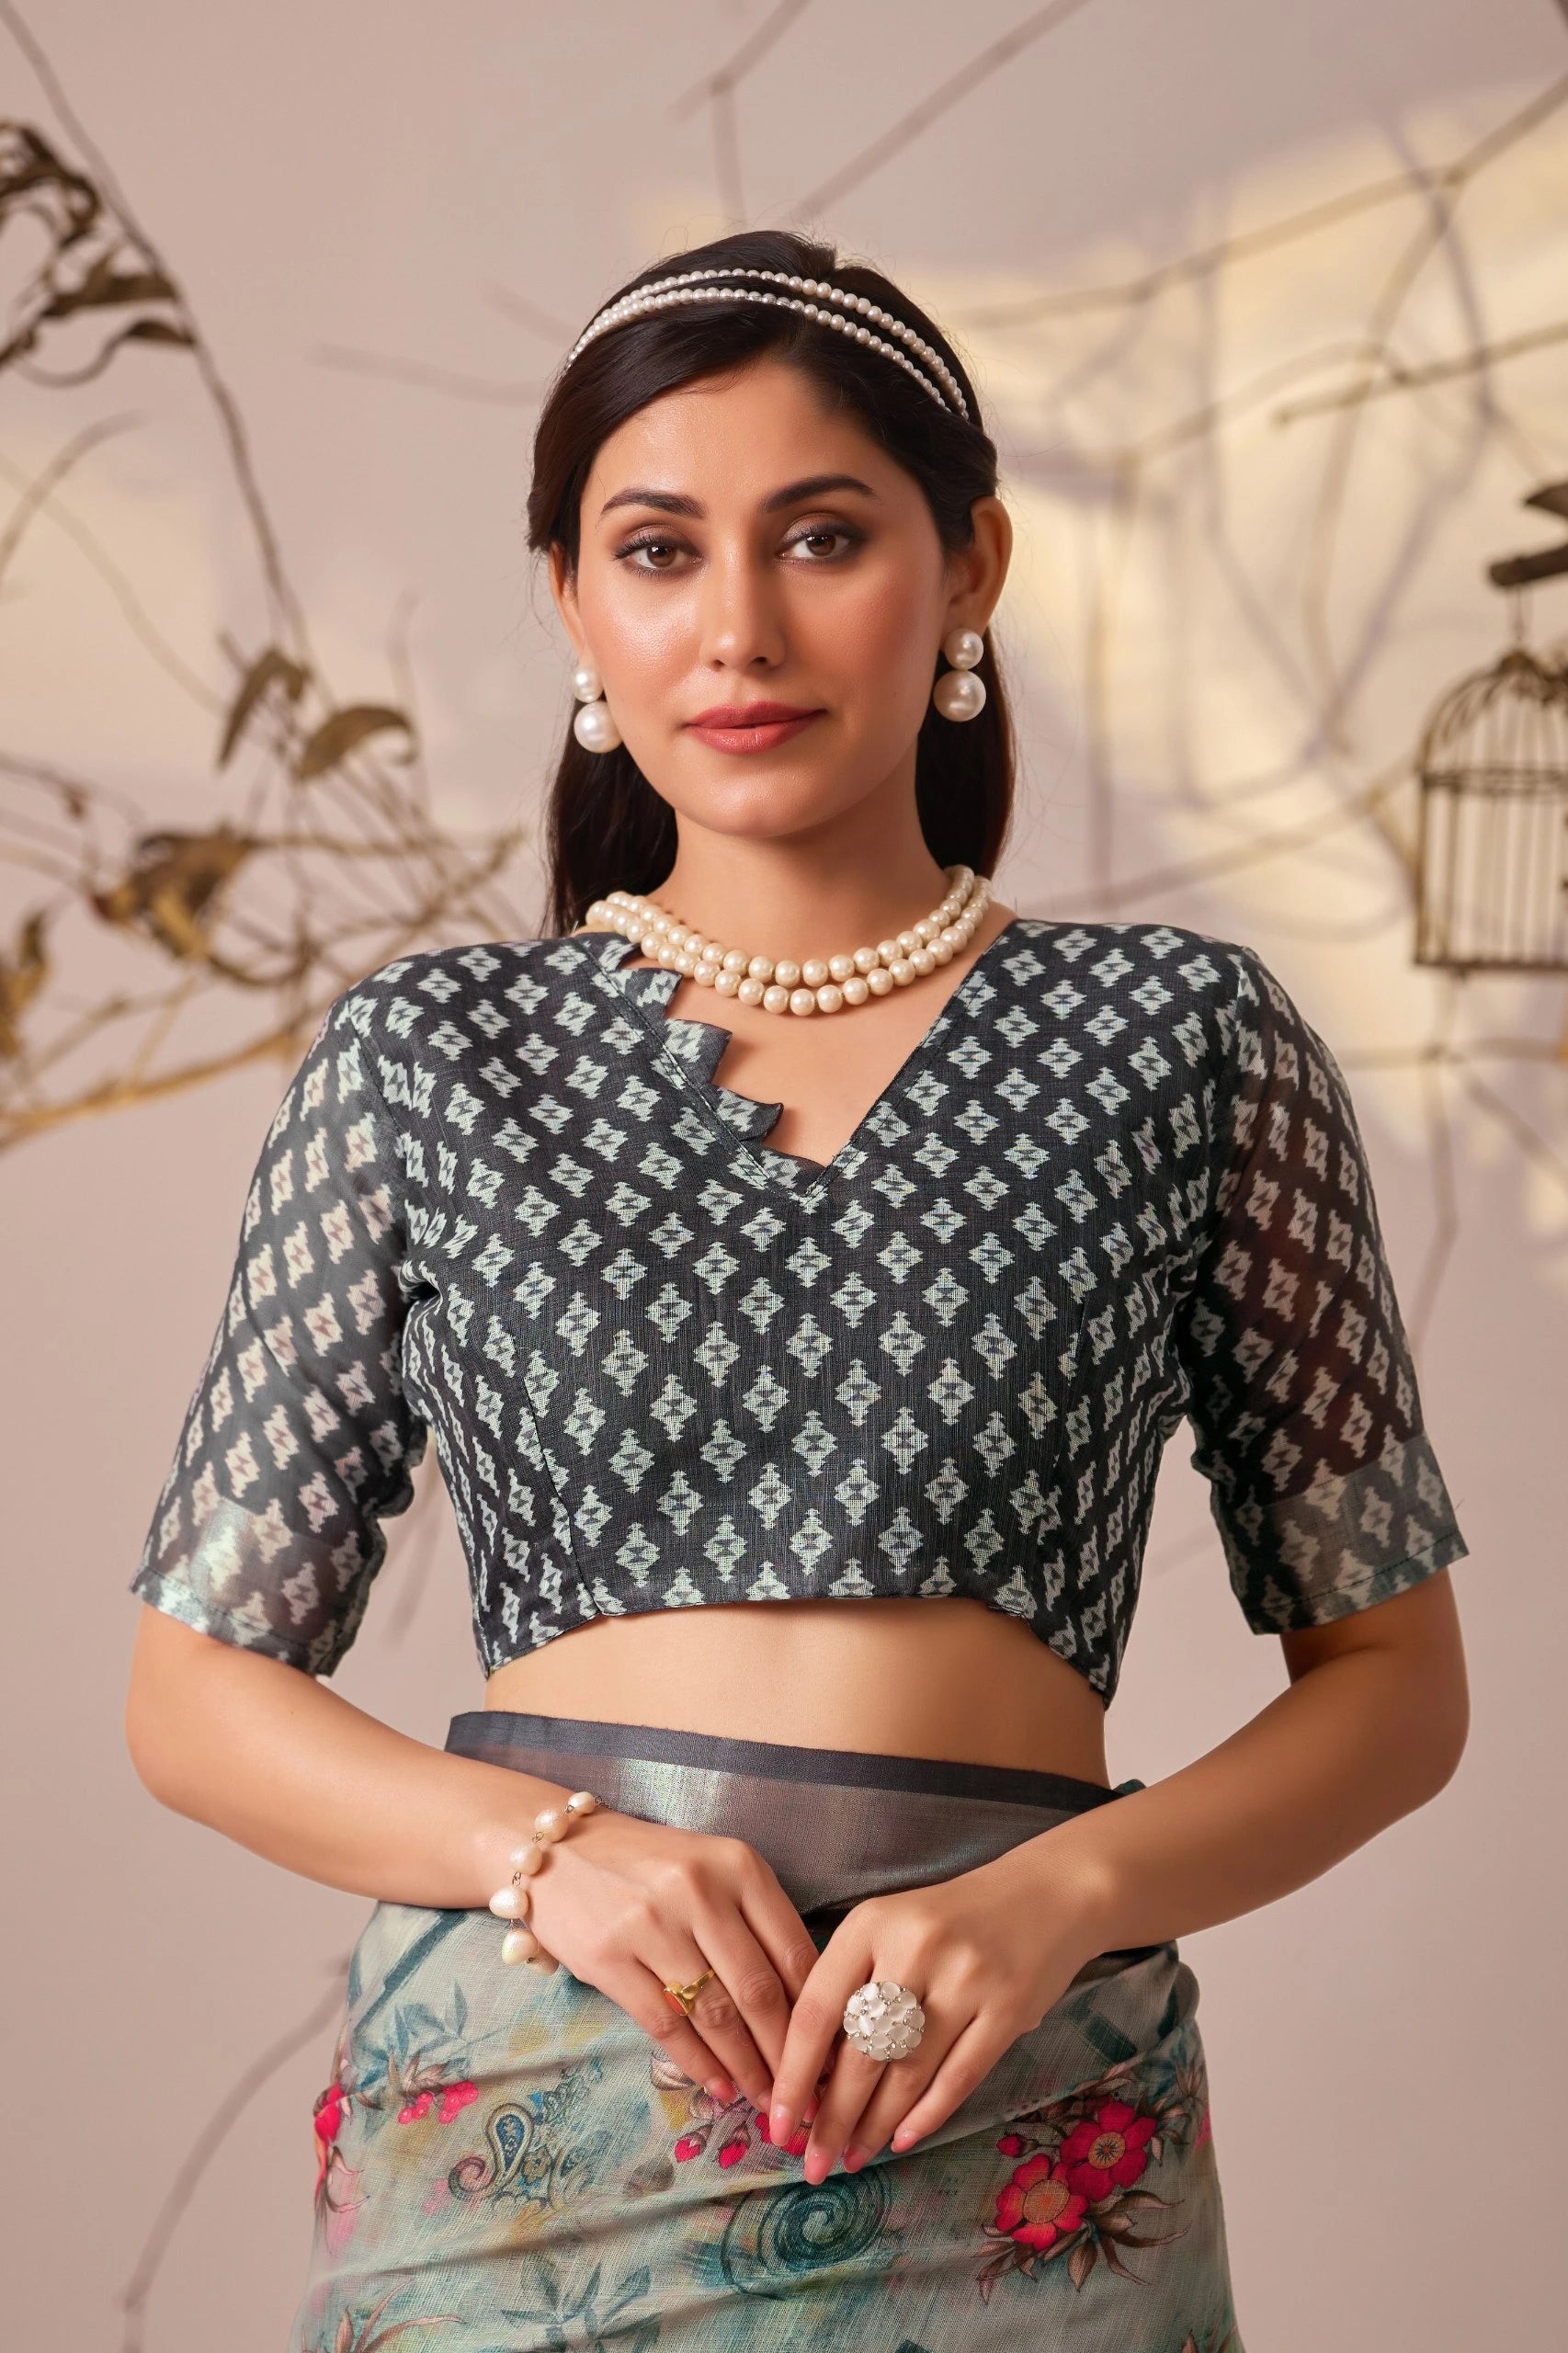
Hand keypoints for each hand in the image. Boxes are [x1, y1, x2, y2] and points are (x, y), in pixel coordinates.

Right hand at [513, 1808, 820, 2116]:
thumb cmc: (648, 1866)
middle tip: (804, 2097)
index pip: (792, 1950)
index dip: (817, 2012)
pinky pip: (666, 2024)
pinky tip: (719, 2087)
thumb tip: (802, 2005)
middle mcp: (699, 1890)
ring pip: (715, 2014)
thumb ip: (754, 1924)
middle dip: (786, 2054)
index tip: (832, 2053)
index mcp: (737, 1865)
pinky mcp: (608, 1958)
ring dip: (746, 2068)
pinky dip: (699, 2064)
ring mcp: (650, 1924)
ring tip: (765, 2101)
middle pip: (758, 1990)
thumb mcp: (712, 1872)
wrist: (558, 1851)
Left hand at [767, 1838, 1110, 2183]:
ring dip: (875, 2126)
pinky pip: (958, 2077)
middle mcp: (915, 1947)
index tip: (778, 2123)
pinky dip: (926, 2116)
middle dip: (832, 2118)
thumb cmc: (950, 1920)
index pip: (817, 2010)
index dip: (793, 2074)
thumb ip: (852, 1985)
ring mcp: (966, 1978)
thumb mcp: (890, 1928)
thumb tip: (809, 2076)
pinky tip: (902, 2139)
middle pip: (860, 2051)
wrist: (1047, 1894)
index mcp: (872, 1923)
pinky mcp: (1008, 2009)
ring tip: (854, 2157)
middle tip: (815, 2163)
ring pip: (906, 2073)